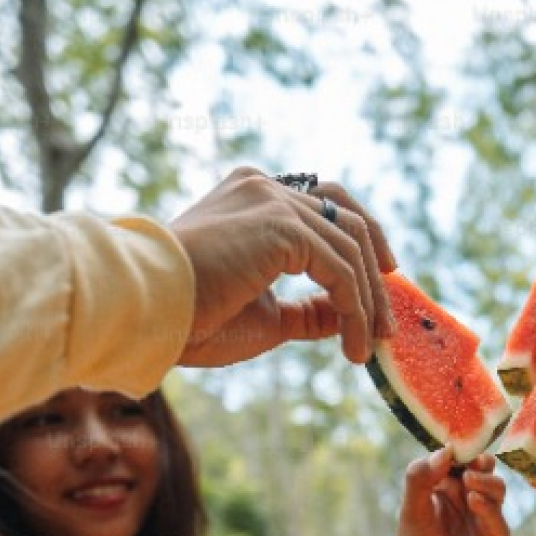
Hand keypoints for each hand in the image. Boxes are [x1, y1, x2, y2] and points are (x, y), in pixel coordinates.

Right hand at [170, 167, 396, 366]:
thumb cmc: (191, 316)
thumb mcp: (264, 313)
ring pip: (351, 247)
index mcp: (253, 196)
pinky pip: (341, 270)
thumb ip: (304, 308)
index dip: (362, 242)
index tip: (382, 281)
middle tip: (389, 321)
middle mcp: (265, 188)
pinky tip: (352, 347)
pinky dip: (355, 311)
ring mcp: (273, 200)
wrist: (147, 309)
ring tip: (370, 347)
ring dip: (369, 302)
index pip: (325, 205)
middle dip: (377, 270)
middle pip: (349, 218)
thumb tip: (341, 317)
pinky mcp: (281, 226)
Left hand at [389, 448, 508, 535]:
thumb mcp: (411, 512)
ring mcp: (483, 517)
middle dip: (480, 461)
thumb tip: (444, 450)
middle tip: (474, 460)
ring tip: (470, 482)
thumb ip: (421, 478)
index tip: (458, 443)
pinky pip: (498, 517)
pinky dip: (488, 507)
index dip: (459, 450)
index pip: (455, 461)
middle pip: (481, 469)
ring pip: (496, 488)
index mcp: (443, 488)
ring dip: (486, 481)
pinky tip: (474, 501)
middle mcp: (466, 499)